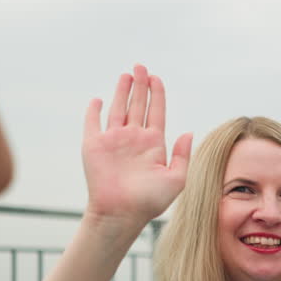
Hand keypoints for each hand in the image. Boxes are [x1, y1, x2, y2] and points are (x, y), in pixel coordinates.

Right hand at [82, 65, 191, 224]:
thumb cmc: (149, 202)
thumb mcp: (176, 179)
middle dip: (140, 85)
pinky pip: (92, 123)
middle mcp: (134, 139)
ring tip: (127, 74)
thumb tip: (188, 132)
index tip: (156, 77)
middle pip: (138, 105)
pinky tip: (99, 99)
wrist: (121, 214)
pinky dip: (95, 110)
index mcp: (153, 144)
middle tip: (141, 66)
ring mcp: (113, 141)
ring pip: (118, 108)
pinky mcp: (94, 146)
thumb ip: (182, 155)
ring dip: (122, 91)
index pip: (156, 111)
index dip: (157, 93)